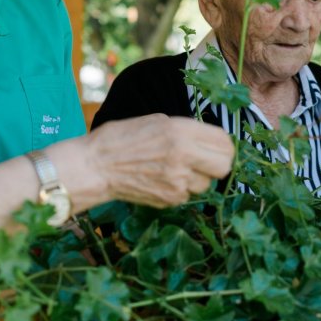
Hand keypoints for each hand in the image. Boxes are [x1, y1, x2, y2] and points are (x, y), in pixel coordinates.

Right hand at [84, 114, 234, 207]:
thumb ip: (186, 130)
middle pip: (224, 166)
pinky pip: (188, 194)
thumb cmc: (121, 138)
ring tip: (176, 167)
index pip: (224, 142)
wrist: (95, 167)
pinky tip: (162, 178)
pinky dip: (181, 188)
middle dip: (218, 162)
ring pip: (206, 183)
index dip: (223, 144)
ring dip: (198, 177)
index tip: (216, 145)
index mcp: (180, 132)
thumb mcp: (157, 121)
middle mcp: (183, 157)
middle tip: (207, 159)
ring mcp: (177, 182)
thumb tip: (207, 140)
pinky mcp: (170, 199)